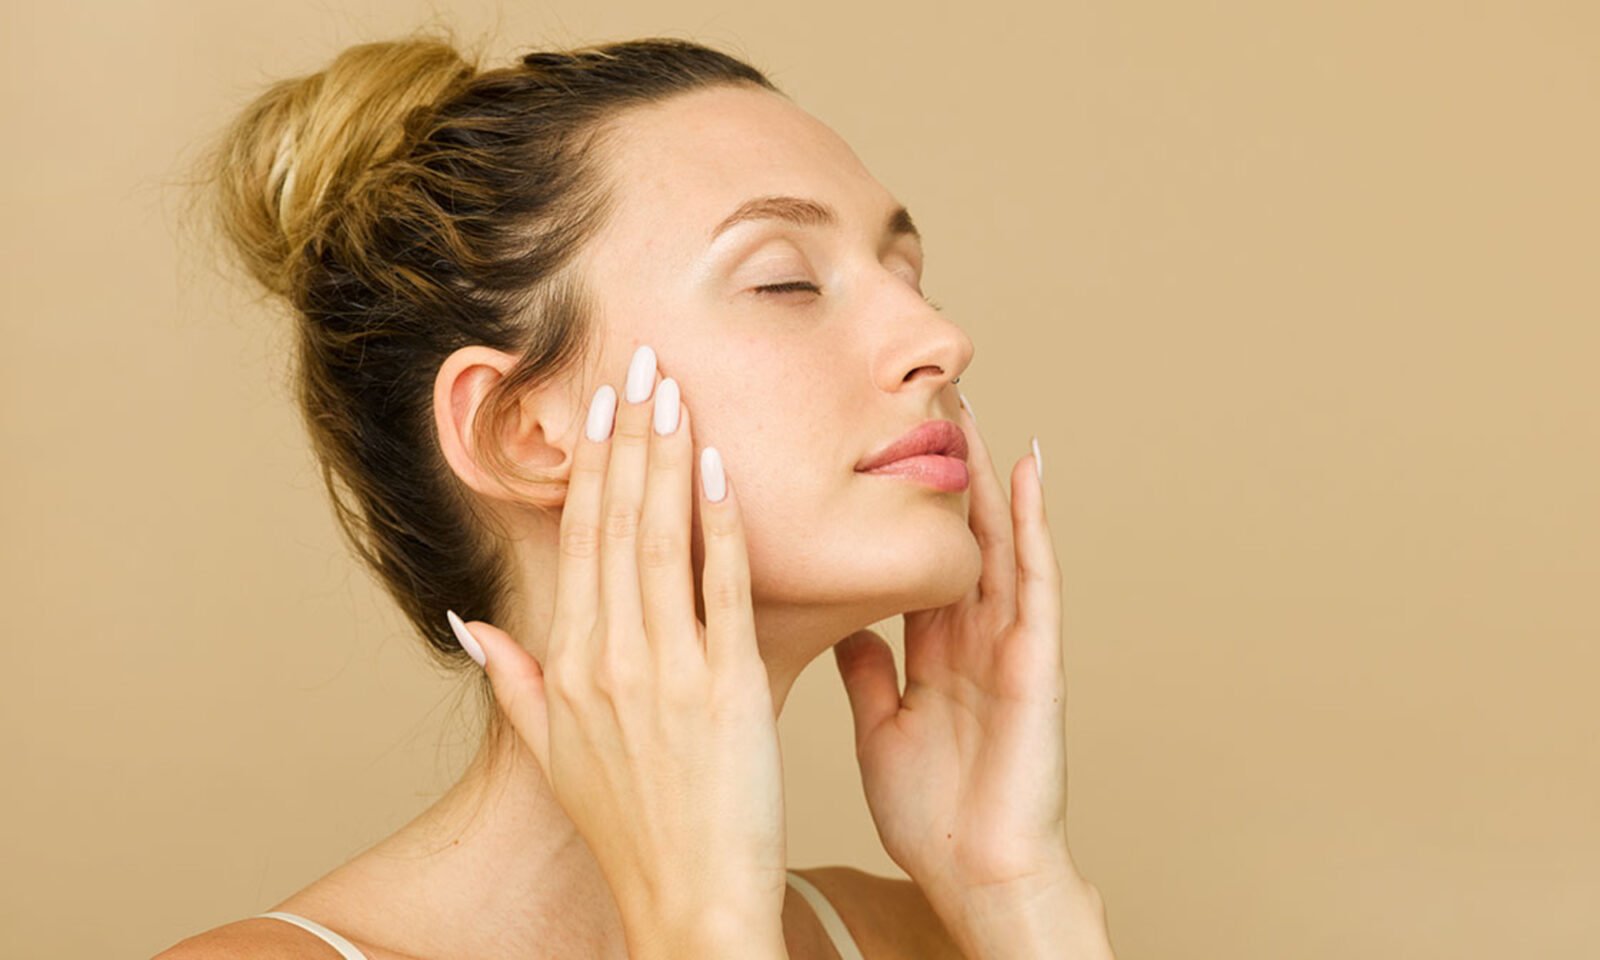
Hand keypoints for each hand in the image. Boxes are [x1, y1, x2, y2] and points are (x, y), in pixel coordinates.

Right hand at [447, 345, 787, 947]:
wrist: (686, 901)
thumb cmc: (625, 828)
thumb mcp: (550, 754)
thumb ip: (510, 681)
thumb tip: (469, 623)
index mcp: (565, 666)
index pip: (578, 541)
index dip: (590, 464)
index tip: (600, 401)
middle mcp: (607, 659)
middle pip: (614, 524)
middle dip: (627, 436)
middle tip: (640, 359)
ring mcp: (665, 672)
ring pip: (661, 542)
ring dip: (668, 459)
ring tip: (675, 390)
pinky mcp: (727, 689)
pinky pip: (722, 591)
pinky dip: (721, 527)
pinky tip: (721, 471)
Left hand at [832, 398, 1084, 907]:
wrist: (976, 873)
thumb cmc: (934, 812)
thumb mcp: (882, 723)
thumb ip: (869, 667)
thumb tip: (840, 620)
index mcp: (934, 650)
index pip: (913, 557)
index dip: (893, 503)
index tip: (867, 444)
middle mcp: (974, 634)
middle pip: (956, 533)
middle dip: (941, 468)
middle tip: (923, 398)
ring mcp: (1010, 642)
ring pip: (997, 538)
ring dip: (986, 472)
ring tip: (971, 405)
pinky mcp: (1038, 658)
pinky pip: (1037, 578)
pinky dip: (1034, 523)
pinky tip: (1028, 469)